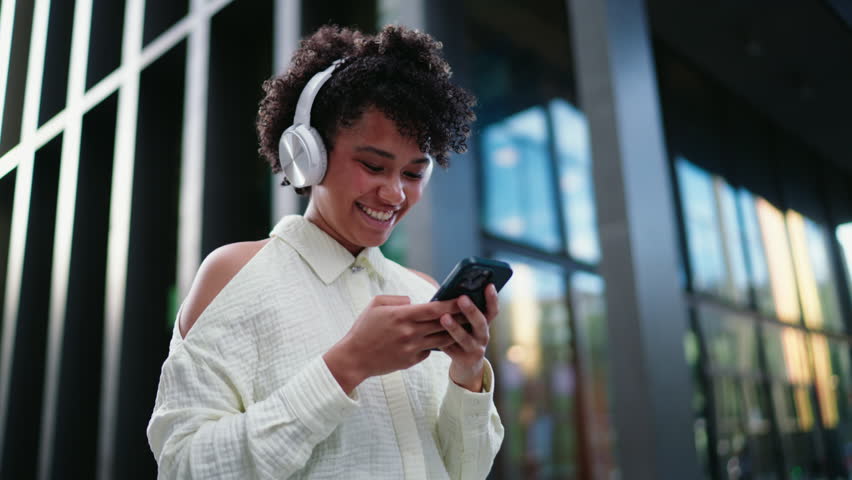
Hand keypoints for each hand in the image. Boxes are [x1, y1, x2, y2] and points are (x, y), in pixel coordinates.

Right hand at [324, 295, 458, 393]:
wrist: (354, 358)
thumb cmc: (363, 329)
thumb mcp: (375, 305)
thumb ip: (397, 300)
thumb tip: (413, 302)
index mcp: (402, 316)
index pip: (433, 309)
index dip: (451, 304)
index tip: (463, 298)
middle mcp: (410, 333)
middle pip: (442, 324)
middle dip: (458, 317)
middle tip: (471, 310)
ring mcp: (411, 348)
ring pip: (440, 339)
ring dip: (452, 332)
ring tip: (462, 325)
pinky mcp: (411, 361)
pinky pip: (429, 351)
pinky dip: (433, 345)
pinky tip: (437, 339)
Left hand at [441, 284, 498, 391]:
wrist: (467, 365)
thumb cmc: (463, 335)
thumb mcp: (467, 324)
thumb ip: (462, 311)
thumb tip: (450, 292)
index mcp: (485, 323)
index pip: (492, 310)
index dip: (492, 298)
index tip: (489, 285)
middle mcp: (483, 336)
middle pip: (480, 323)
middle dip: (471, 310)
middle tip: (462, 298)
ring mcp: (475, 349)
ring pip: (465, 338)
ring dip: (455, 327)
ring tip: (444, 317)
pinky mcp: (464, 360)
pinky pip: (451, 350)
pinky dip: (442, 342)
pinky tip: (432, 335)